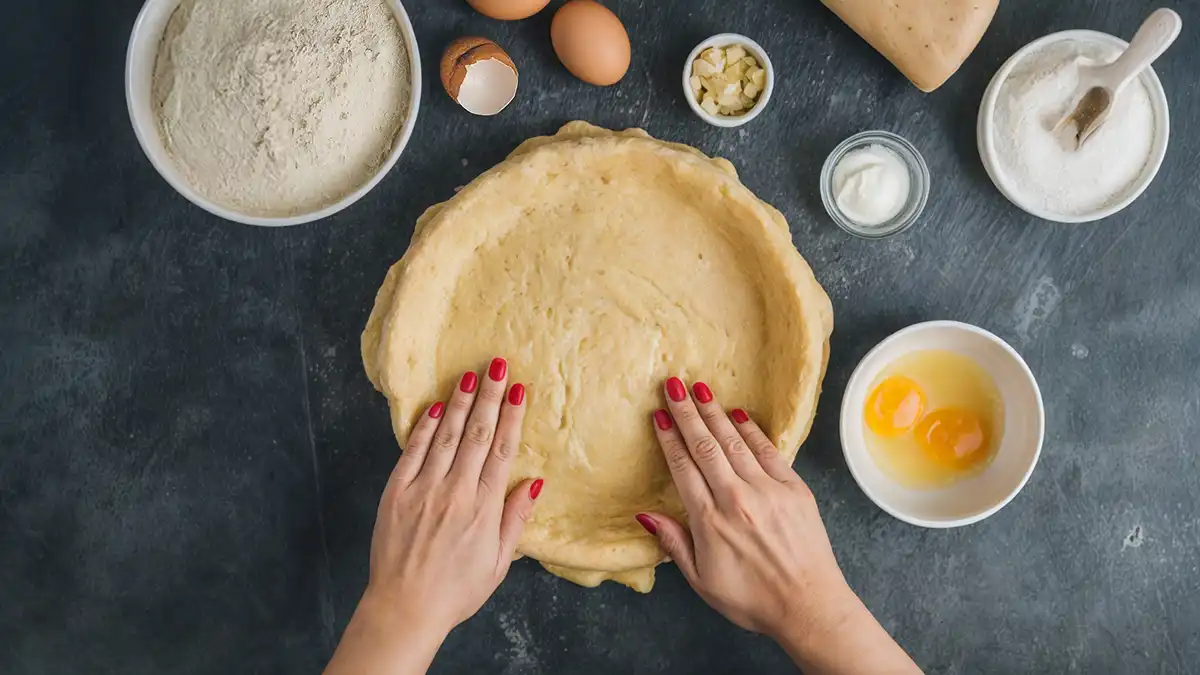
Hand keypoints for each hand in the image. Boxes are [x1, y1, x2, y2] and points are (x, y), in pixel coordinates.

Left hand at [325, 358, 540, 674]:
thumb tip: (535, 483)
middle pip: (476, 433)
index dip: (511, 416)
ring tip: (470, 374)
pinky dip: (425, 427)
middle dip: (489, 395)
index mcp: (483, 508)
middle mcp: (455, 492)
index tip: (519, 389)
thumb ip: (515, 519)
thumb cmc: (456, 591)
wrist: (404, 608)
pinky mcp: (396, 493)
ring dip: (459, 402)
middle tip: (497, 363)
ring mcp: (423, 489)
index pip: (502, 450)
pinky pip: (413, 451)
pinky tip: (435, 406)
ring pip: (446, 435)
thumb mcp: (498, 562)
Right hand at [638, 377, 919, 674]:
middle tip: (673, 384)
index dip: (668, 438)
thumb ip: (675, 544)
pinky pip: (769, 452)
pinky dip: (753, 431)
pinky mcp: (794, 489)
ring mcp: (768, 490)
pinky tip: (739, 414)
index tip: (658, 415)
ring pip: (735, 442)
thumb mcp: (701, 581)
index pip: (683, 467)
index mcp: (710, 520)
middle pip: (705, 445)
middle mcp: (737, 498)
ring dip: (715, 413)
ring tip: (700, 388)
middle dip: (687, 412)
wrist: (809, 605)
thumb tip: (646, 515)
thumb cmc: (752, 599)